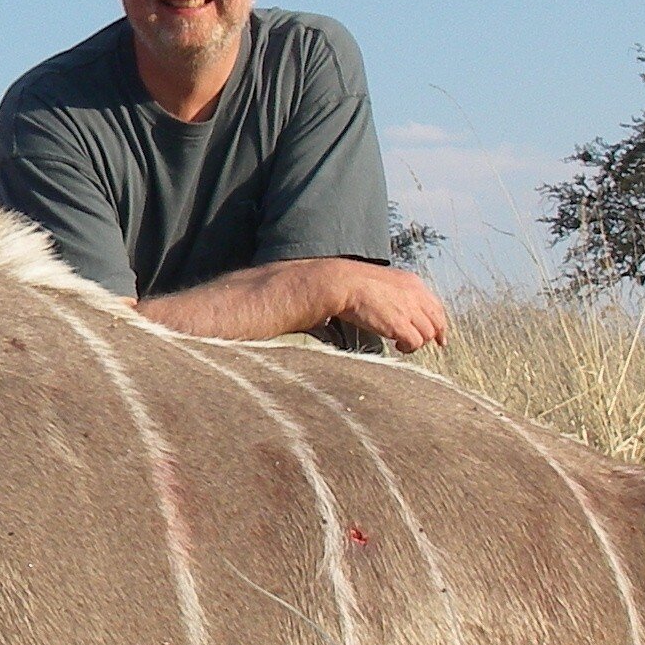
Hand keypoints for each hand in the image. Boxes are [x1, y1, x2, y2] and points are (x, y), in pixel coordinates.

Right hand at [139, 256, 450, 348]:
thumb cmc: (240, 337)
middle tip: (440, 342)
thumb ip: (321, 340)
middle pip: (397, 281)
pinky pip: (364, 296)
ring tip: (421, 345)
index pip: (387, 282)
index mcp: (326, 283)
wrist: (203, 322)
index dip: (417, 305)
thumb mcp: (294, 338)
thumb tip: (344, 373)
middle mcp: (327, 271)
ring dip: (412, 317)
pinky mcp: (313, 285)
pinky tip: (401, 343)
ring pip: (387, 287)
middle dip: (426, 310)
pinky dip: (390, 319)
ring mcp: (320, 275)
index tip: (434, 336)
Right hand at [331, 264, 449, 351]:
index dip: (440, 323)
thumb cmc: (355, 283)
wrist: (345, 284)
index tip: (440, 336)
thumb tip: (401, 310)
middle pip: (437, 322)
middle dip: (433, 336)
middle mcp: (416, 296)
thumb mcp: (385, 281)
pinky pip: (415, 343)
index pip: (436, 306)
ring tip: (401, 343)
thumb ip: (398, 293)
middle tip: (422, 344)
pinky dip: (409, 348)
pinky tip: (397, 346)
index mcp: (413, 283)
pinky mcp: (400, 325)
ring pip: (427, 334)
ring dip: (416, 342)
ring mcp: (409, 310)